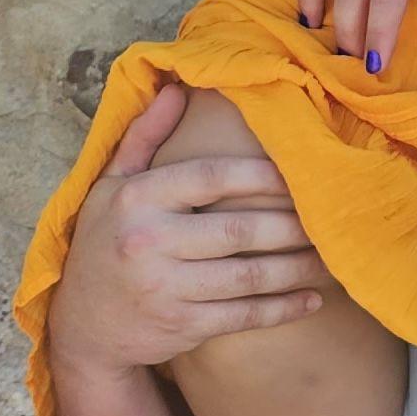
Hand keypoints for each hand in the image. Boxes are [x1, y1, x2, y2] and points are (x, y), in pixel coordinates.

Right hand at [50, 83, 335, 373]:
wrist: (83, 326)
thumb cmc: (106, 242)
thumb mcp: (111, 186)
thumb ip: (144, 137)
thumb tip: (176, 88)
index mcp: (136, 199)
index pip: (209, 177)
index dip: (260, 174)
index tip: (298, 172)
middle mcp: (148, 242)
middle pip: (239, 230)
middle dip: (293, 225)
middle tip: (331, 217)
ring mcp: (165, 289)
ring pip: (249, 277)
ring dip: (299, 268)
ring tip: (333, 257)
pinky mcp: (181, 327)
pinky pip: (244, 316)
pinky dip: (283, 309)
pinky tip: (313, 299)